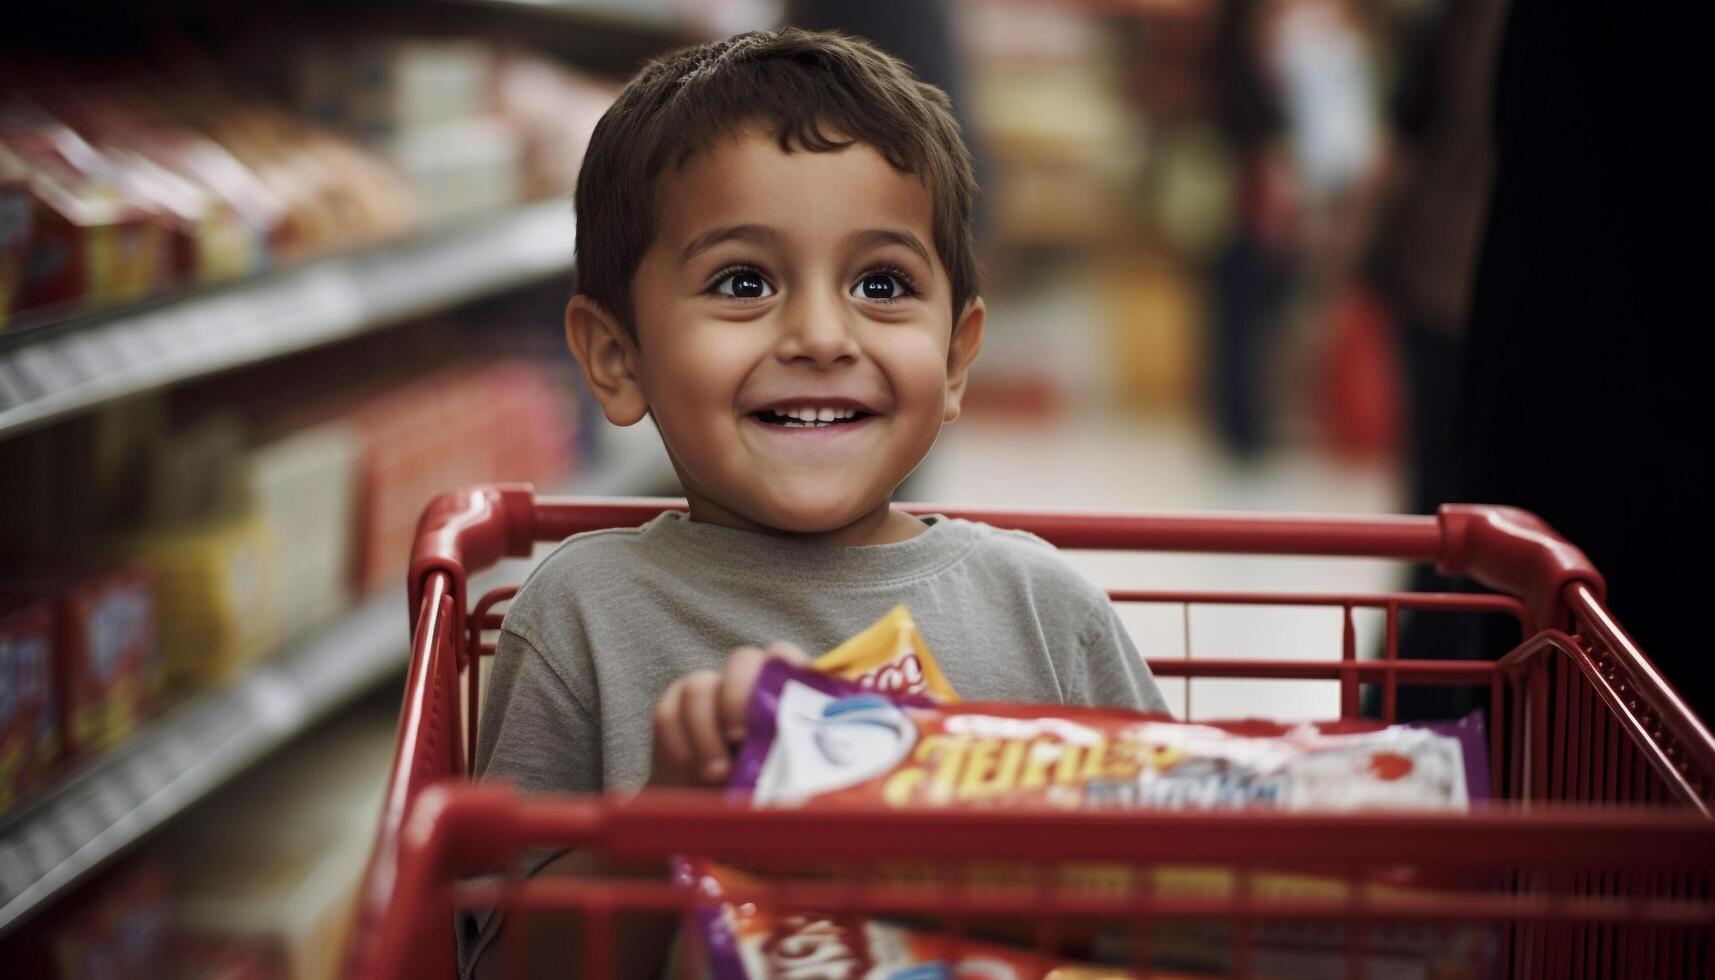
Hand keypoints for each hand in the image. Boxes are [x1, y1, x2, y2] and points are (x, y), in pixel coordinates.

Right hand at [649, 641, 808, 786]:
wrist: (704, 811)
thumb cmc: (758, 794)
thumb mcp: (785, 779)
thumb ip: (795, 760)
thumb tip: (812, 762)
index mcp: (780, 693)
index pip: (786, 658)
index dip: (788, 668)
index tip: (784, 705)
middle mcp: (743, 683)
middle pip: (742, 660)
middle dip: (738, 694)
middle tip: (740, 737)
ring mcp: (706, 692)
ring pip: (699, 686)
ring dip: (706, 732)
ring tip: (718, 773)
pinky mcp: (672, 709)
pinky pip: (668, 713)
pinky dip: (680, 745)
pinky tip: (692, 770)